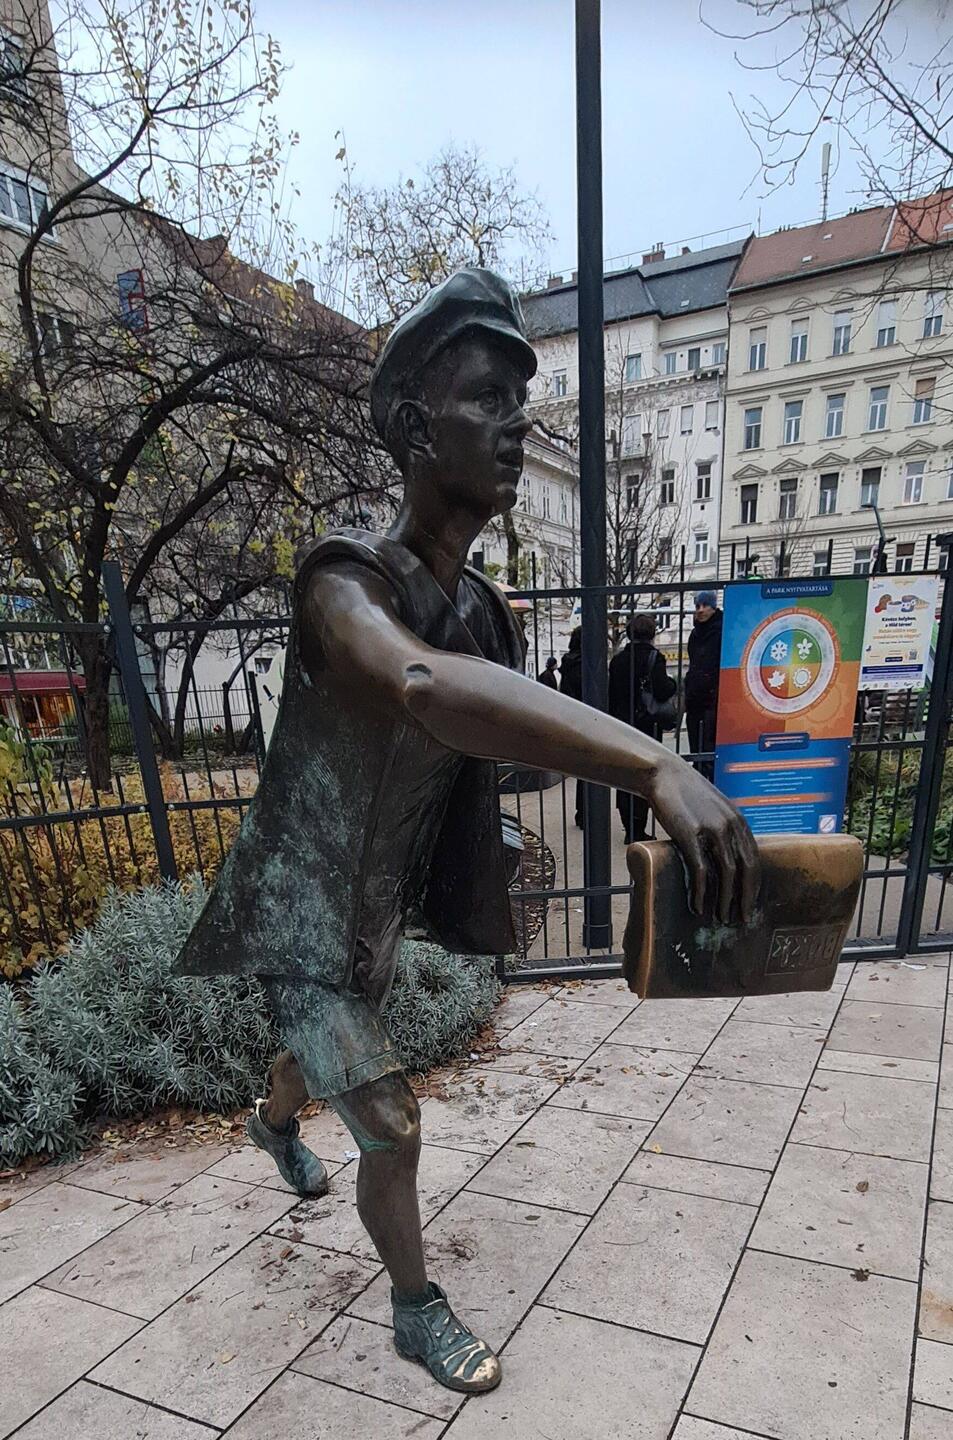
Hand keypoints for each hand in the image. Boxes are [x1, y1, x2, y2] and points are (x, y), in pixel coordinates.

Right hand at [647, 756, 759, 923]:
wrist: (664, 775)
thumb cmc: (687, 795)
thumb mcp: (716, 809)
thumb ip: (726, 830)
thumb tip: (730, 858)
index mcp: (740, 822)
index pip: (754, 861)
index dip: (754, 887)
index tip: (750, 905)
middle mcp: (731, 826)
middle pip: (746, 870)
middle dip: (746, 899)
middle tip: (742, 919)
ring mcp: (712, 830)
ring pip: (727, 873)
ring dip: (726, 900)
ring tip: (721, 918)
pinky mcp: (690, 834)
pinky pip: (701, 870)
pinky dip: (702, 892)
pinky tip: (698, 905)